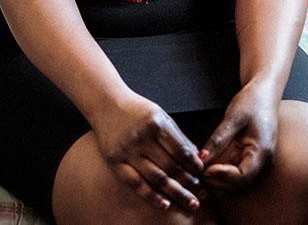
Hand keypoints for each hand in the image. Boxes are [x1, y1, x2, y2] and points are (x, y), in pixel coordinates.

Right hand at [91, 94, 204, 211]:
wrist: (105, 103)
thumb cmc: (136, 109)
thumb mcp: (160, 115)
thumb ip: (178, 136)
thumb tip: (197, 158)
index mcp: (155, 123)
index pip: (181, 151)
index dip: (194, 166)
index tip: (202, 173)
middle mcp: (141, 138)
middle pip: (171, 167)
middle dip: (189, 182)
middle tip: (201, 192)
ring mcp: (127, 151)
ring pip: (156, 178)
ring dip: (176, 192)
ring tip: (189, 201)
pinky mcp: (115, 161)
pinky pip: (135, 183)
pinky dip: (151, 196)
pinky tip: (165, 204)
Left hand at [199, 83, 278, 191]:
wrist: (264, 93)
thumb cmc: (253, 102)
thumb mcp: (233, 118)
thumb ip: (218, 139)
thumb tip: (202, 158)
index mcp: (262, 152)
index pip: (243, 177)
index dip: (222, 176)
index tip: (206, 169)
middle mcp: (260, 162)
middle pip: (238, 185)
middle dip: (217, 181)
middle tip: (197, 170)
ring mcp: (254, 161)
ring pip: (234, 181)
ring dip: (216, 178)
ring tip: (199, 166)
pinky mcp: (246, 157)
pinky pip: (232, 170)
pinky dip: (218, 170)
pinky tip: (205, 162)